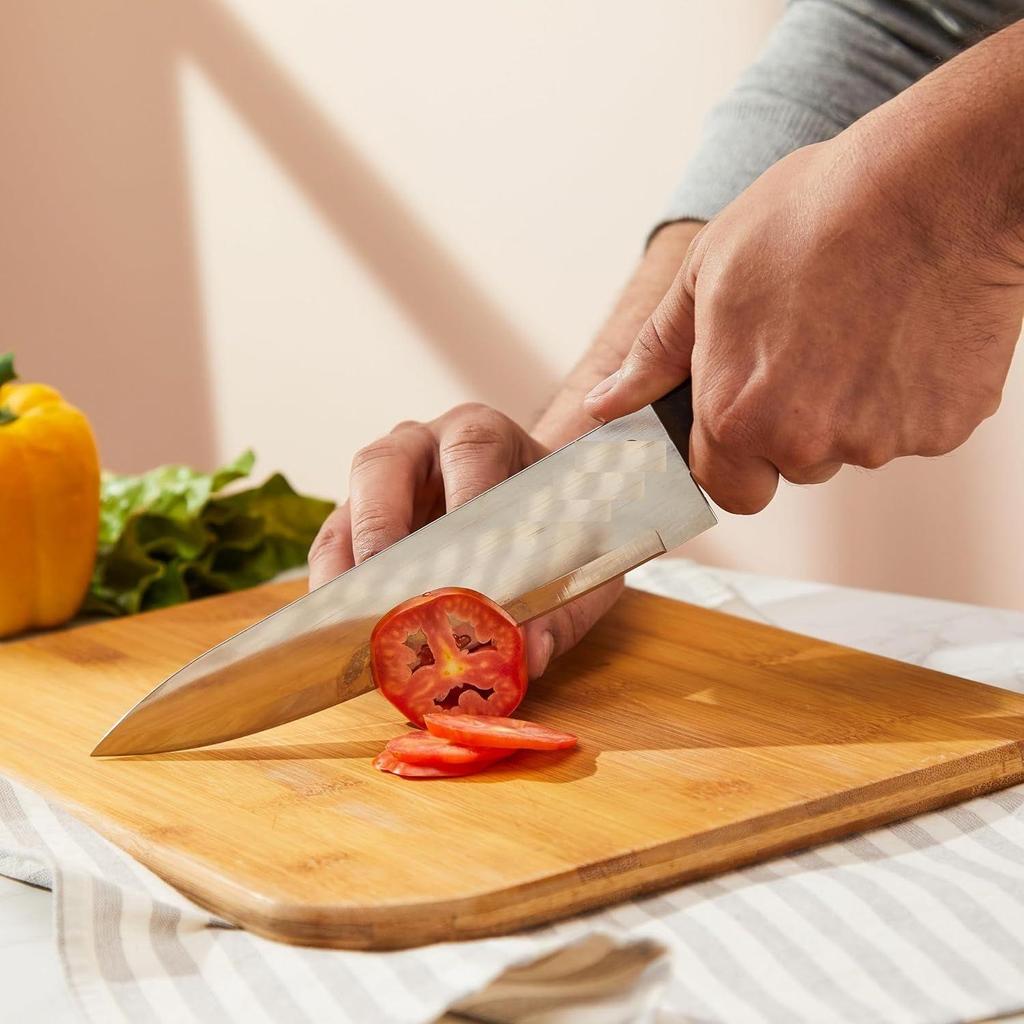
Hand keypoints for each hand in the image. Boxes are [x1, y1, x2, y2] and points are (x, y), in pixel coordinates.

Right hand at [308, 404, 623, 678]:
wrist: (536, 514)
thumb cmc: (551, 528)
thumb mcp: (573, 563)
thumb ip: (560, 608)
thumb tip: (528, 654)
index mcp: (484, 435)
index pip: (471, 447)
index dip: (467, 494)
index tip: (470, 554)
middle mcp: (424, 447)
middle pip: (384, 463)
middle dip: (382, 526)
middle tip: (392, 591)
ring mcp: (382, 484)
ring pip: (348, 507)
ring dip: (349, 567)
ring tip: (358, 623)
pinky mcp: (356, 522)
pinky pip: (333, 547)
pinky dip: (337, 590)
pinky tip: (344, 632)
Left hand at [585, 67, 1023, 513]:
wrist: (936, 182)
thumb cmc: (815, 214)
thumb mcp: (704, 275)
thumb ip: (653, 357)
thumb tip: (605, 405)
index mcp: (737, 416)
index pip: (727, 489)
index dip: (732, 456)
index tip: (746, 420)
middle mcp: (807, 442)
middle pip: (792, 467)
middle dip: (793, 428)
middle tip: (807, 351)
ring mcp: (882, 438)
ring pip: (853, 446)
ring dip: (850, 408)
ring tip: (857, 327)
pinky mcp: (944, 426)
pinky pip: (913, 427)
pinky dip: (907, 394)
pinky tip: (903, 332)